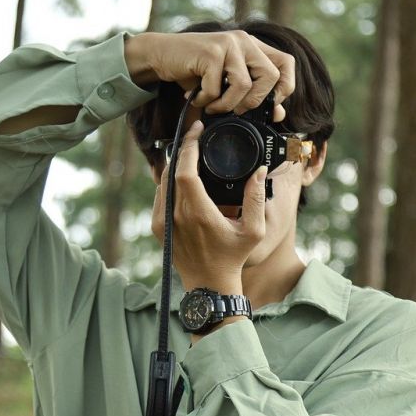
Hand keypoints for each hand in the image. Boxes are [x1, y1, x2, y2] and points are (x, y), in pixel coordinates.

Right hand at [125, 30, 295, 119]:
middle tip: (236, 110)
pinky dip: (206, 100)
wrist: (160, 56)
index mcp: (253, 47)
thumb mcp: (226, 84)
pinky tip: (195, 98)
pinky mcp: (211, 52)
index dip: (285, 88)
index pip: (287, 63)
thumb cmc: (194, 72)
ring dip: (226, 104)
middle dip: (255, 101)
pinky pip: (217, 87)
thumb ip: (251, 95)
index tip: (270, 106)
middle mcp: (244, 41)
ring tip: (211, 106)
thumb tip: (278, 114)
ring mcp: (228, 44)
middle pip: (271, 76)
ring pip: (244, 85)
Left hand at [151, 119, 267, 293]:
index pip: (185, 170)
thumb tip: (258, 170)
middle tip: (195, 135)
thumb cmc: (233, 258)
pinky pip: (160, 196)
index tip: (196, 130)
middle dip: (183, 149)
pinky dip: (169, 182)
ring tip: (190, 152)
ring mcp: (163, 222)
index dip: (189, 146)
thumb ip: (256, 198)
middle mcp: (176, 216)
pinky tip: (181, 175)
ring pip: (163, 181)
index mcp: (198, 213)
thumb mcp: (254, 230)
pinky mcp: (157, 228)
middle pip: (172, 171)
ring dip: (175, 165)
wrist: (209, 285)